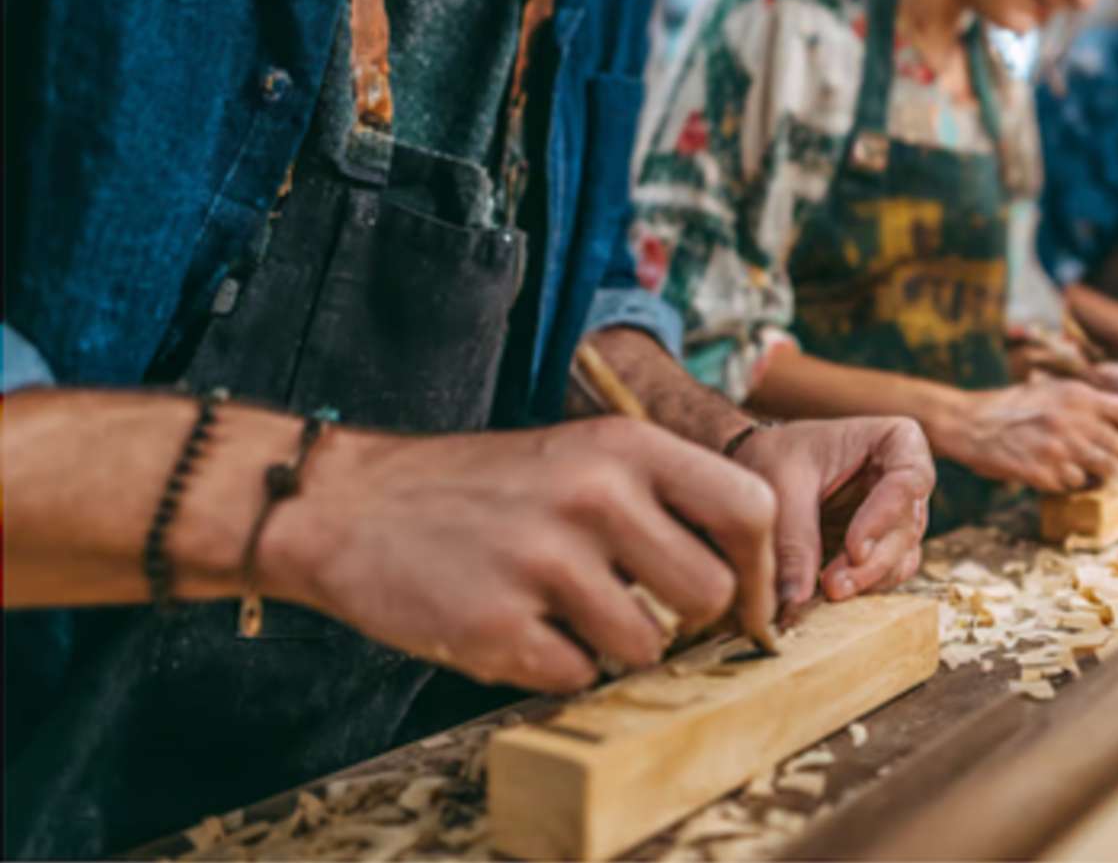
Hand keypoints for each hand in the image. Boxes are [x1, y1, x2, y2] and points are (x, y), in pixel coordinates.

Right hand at [261, 418, 777, 693]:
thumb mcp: (584, 455)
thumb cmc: (490, 489)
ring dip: (617, 644)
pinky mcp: (497, 624)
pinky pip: (577, 675)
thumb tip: (753, 575)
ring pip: (648, 645)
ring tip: (565, 609)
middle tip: (644, 608)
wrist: (351, 505)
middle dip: (688, 618)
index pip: (752, 507)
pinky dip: (555, 665)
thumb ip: (666, 499)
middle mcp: (594, 496)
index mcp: (626, 447)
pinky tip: (518, 626)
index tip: (747, 599)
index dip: (761, 567)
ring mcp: (544, 562)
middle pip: (710, 592)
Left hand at [729, 418, 935, 613]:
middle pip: (909, 526)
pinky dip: (864, 585)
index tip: (854, 548)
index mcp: (896, 440)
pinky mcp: (885, 544)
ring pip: (902, 556)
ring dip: (869, 578)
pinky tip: (831, 590)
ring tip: (829, 590)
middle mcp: (908, 478)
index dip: (885, 517)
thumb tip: (796, 598)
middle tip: (834, 585)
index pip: (908, 480)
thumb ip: (794, 539)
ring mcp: (900, 514)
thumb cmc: (778, 456)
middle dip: (874, 561)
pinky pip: (887, 572)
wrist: (762, 464)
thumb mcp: (782, 487)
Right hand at [934, 378, 1117, 492]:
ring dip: (1094, 472)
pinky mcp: (1043, 474)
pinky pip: (1075, 486)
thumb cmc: (1012, 406)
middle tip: (1093, 455)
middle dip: (1110, 454)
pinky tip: (1053, 473)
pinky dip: (1069, 483)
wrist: (970, 424)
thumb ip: (1085, 400)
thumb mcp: (1052, 389)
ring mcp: (1059, 450)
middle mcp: (1073, 422)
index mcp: (1078, 396)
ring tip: (1077, 467)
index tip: (1115, 432)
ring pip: (1105, 471)